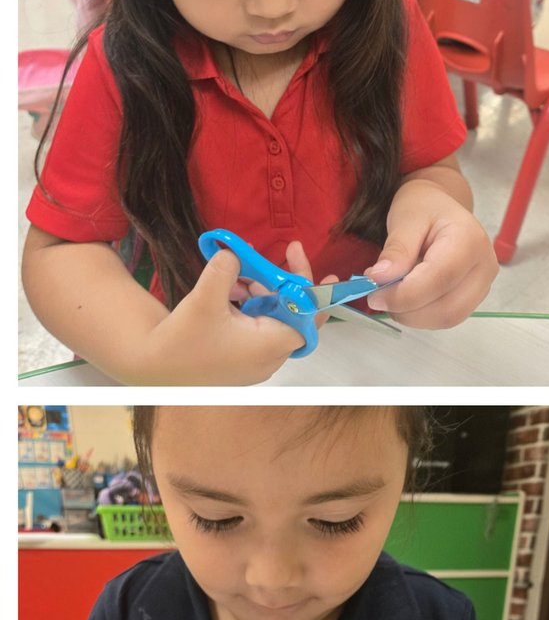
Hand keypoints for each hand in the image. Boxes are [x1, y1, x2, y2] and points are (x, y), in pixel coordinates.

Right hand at [137, 245, 312, 383]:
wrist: (152, 368)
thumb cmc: (180, 342)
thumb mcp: (203, 300)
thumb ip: (224, 271)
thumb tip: (234, 252)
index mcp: (269, 345)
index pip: (308, 319)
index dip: (316, 295)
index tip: (325, 274)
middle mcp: (269, 357)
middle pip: (291, 315)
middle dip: (280, 285)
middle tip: (270, 259)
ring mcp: (257, 360)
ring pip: (272, 319)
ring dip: (260, 294)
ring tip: (236, 278)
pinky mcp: (244, 359)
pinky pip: (257, 328)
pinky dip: (249, 308)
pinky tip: (229, 294)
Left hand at [363, 186, 496, 327]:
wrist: (440, 209)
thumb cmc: (424, 208)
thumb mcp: (405, 219)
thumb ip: (396, 250)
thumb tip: (380, 279)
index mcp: (470, 240)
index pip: (440, 278)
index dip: (405, 294)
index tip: (374, 294)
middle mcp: (485, 266)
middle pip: (448, 307)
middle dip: (407, 310)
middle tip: (378, 297)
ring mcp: (482, 286)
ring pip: (448, 318)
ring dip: (412, 315)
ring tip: (392, 294)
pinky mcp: (473, 299)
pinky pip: (446, 318)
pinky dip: (421, 315)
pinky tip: (407, 297)